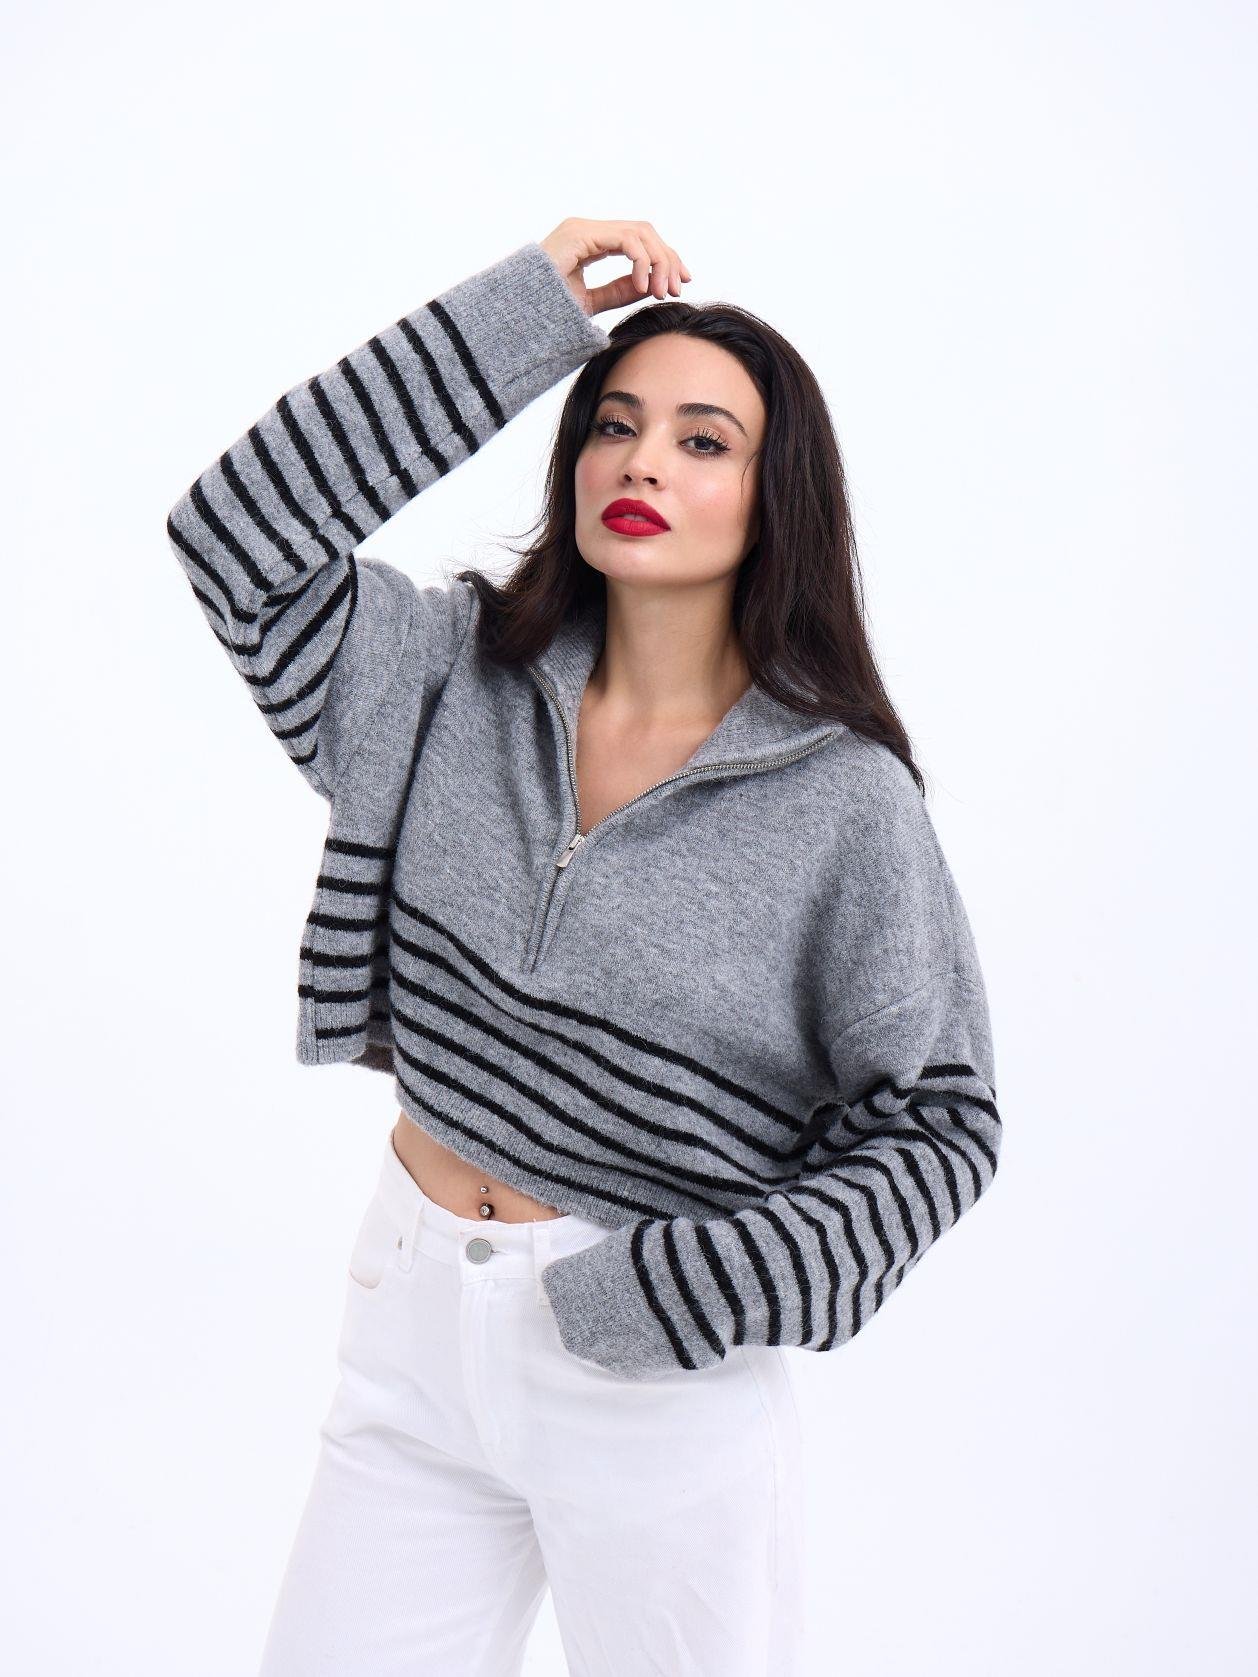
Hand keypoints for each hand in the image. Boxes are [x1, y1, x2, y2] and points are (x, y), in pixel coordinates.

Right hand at [538, 217, 691, 317]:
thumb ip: (619, 290)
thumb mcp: (591, 303)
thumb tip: (650, 285)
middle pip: (645, 233)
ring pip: (640, 233)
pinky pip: (626, 239)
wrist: (518, 316)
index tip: (679, 284)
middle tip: (678, 288)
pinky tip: (643, 286)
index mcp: (591, 242)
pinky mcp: (581, 234)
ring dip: (659, 261)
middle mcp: (589, 231)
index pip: (639, 241)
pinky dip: (641, 261)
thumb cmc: (545, 312)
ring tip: (661, 291)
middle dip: (668, 259)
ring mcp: (584, 229)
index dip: (663, 260)